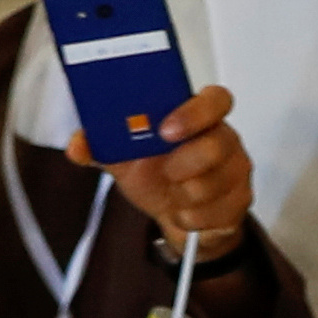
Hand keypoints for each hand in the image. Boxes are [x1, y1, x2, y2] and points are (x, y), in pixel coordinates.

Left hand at [83, 82, 254, 261]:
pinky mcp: (240, 201)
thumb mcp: (124, 157)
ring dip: (185, 195)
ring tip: (172, 195)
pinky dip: (192, 217)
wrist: (174, 214)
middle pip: (219, 144)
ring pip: (216, 183)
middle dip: (186, 163)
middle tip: (166, 172)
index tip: (165, 129)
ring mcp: (236, 170)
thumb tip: (78, 145)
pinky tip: (183, 211)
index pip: (215, 99)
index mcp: (197, 117)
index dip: (194, 112)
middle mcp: (222, 139)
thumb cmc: (155, 174)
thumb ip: (101, 145)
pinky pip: (219, 212)